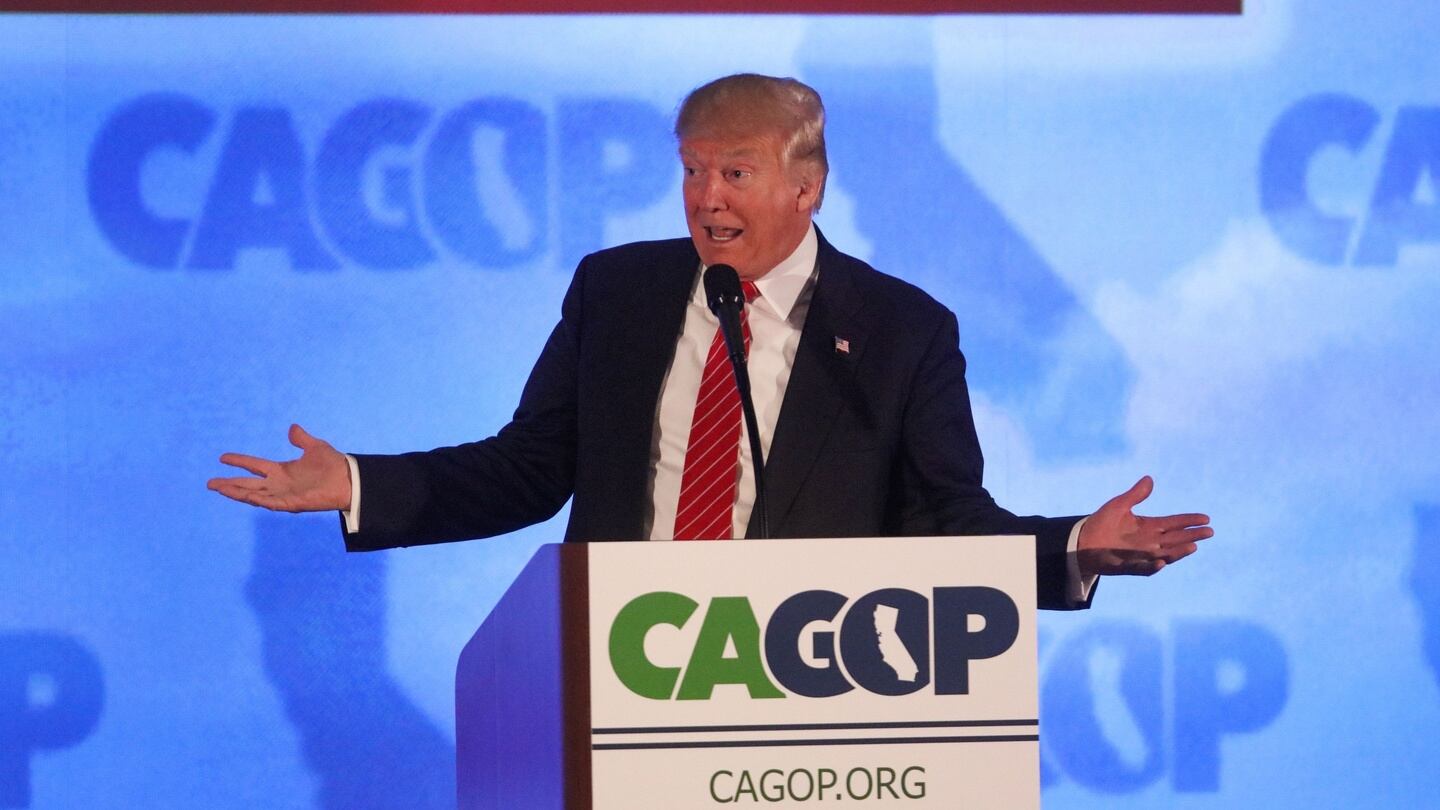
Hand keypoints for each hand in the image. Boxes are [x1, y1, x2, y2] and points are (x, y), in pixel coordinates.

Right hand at [207, 424, 351, 512]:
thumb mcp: (315, 447)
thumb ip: (301, 439)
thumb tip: (292, 428)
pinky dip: (258, 500)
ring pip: (255, 495)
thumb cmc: (334, 465)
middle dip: (229, 484)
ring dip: (237, 493)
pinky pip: (271, 503)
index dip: (239, 461)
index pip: (255, 466)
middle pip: (248, 484)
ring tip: (219, 489)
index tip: (222, 457)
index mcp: (282, 471)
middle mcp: (280, 484)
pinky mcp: (293, 503)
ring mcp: (285, 494)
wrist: (349, 479)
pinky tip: (245, 496)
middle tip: (210, 484)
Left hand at [1077, 476, 1211, 577]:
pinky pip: (1144, 568)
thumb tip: (1149, 478)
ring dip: (1178, 552)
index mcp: (1149, 526)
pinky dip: (1152, 566)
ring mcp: (1141, 555)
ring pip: (1165, 554)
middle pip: (1175, 539)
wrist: (1082, 541)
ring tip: (1192, 547)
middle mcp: (1149, 541)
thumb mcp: (1119, 505)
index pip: (1174, 523)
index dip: (1189, 521)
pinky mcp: (1129, 566)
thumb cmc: (1101, 523)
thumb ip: (1135, 494)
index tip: (1206, 518)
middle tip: (1209, 532)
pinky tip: (1161, 562)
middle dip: (1192, 536)